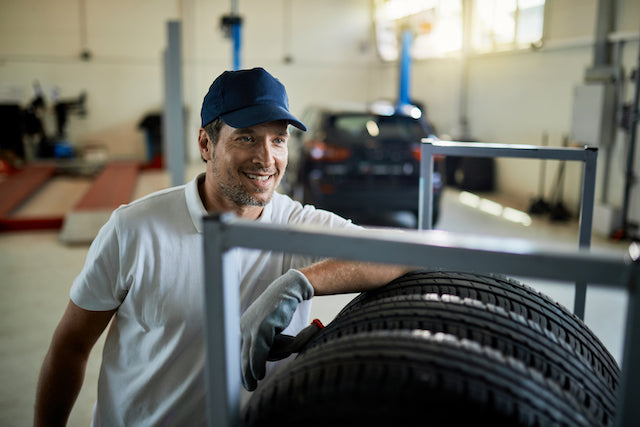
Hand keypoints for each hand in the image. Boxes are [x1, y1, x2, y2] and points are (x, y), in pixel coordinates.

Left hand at [240, 269, 313, 390]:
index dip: (241, 367)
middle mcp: (243, 326)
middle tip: (249, 387)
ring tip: (259, 376)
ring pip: (250, 355)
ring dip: (255, 369)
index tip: (244, 380)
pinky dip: (258, 364)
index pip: (238, 351)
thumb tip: (259, 363)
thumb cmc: (282, 311)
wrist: (290, 291)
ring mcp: (251, 327)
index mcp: (243, 326)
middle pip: (241, 355)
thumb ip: (263, 343)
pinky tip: (259, 374)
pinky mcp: (262, 327)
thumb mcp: (268, 327)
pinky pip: (259, 351)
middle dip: (244, 373)